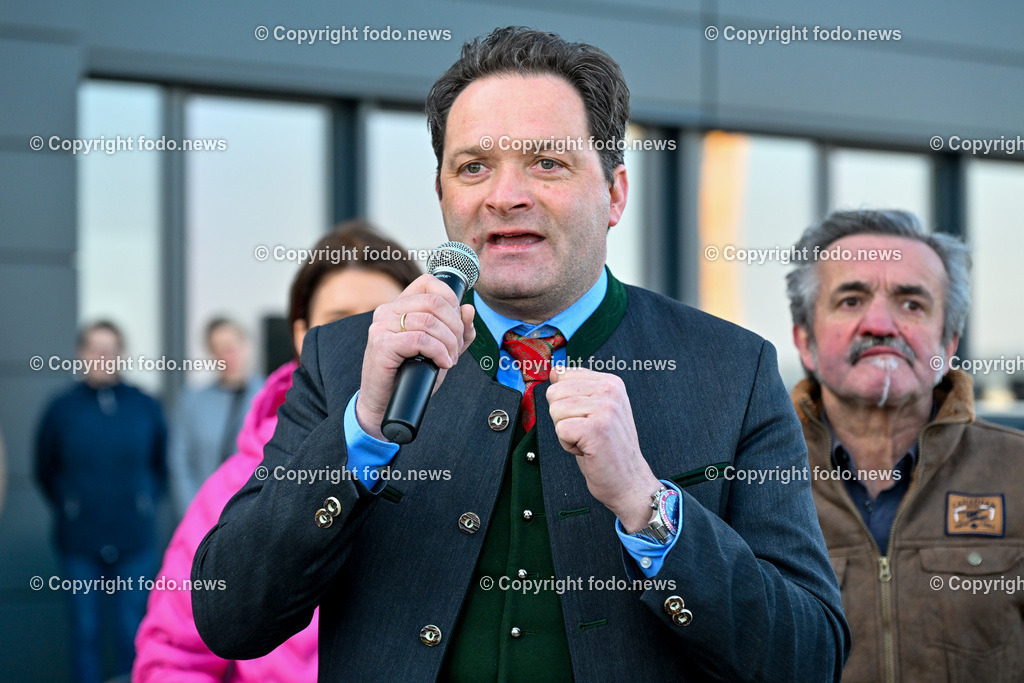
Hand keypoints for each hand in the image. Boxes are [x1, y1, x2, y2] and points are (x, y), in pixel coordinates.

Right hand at [355, 273, 475, 439]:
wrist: (385, 403)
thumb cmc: (411, 375)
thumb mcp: (440, 349)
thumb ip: (457, 331)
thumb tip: (469, 309)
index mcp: (399, 306)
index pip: (429, 282)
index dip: (451, 299)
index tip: (457, 323)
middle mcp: (387, 310)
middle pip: (435, 302)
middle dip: (455, 326)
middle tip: (456, 348)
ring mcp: (382, 326)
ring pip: (430, 322)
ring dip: (449, 343)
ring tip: (449, 359)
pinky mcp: (382, 344)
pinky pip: (421, 340)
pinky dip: (439, 352)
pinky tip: (442, 364)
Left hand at [547, 367, 660, 532]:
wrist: (628, 481)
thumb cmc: (608, 449)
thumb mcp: (594, 411)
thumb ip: (576, 389)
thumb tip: (554, 371)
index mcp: (610, 382)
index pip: (562, 376)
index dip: (565, 402)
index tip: (585, 418)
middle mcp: (610, 390)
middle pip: (554, 393)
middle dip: (562, 417)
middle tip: (585, 433)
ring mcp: (605, 408)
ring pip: (555, 411)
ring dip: (565, 433)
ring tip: (587, 441)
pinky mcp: (597, 428)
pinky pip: (560, 430)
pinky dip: (567, 445)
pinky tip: (587, 449)